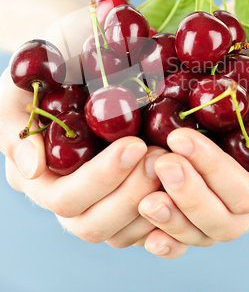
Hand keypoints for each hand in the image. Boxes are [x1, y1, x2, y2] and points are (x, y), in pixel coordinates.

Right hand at [0, 67, 166, 246]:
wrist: (88, 58)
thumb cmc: (53, 69)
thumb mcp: (21, 89)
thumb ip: (19, 128)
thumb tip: (34, 168)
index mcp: (41, 177)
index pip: (64, 197)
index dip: (100, 178)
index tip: (134, 144)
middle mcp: (71, 197)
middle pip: (94, 225)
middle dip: (130, 194)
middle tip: (160, 158)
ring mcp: (102, 203)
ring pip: (124, 233)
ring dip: (154, 204)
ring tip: (173, 162)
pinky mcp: (131, 202)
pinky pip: (150, 229)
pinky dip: (170, 215)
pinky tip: (186, 186)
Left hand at [137, 72, 248, 258]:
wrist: (239, 81)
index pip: (246, 194)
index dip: (212, 169)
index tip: (179, 138)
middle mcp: (245, 202)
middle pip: (223, 220)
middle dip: (190, 194)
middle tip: (162, 162)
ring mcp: (217, 206)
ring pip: (201, 233)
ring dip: (174, 219)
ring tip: (146, 201)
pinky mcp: (191, 207)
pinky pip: (182, 237)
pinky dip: (167, 242)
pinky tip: (149, 237)